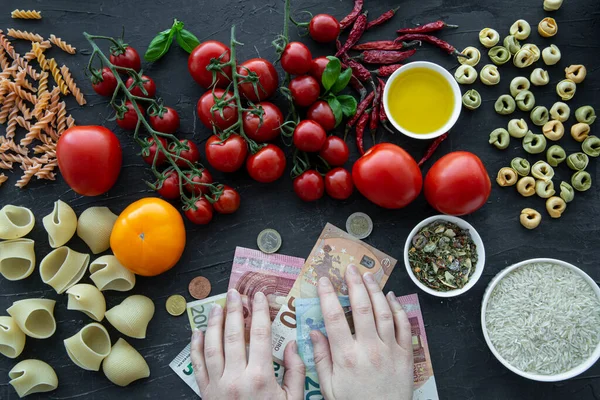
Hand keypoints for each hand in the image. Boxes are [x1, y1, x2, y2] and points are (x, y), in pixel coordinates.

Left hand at [190, 289, 304, 399]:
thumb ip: (296, 372)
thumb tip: (293, 345)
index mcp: (261, 377)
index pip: (261, 334)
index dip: (261, 312)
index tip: (260, 296)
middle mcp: (236, 377)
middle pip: (234, 335)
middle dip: (235, 310)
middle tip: (234, 292)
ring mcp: (217, 385)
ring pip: (212, 346)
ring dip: (213, 323)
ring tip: (216, 306)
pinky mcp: (206, 393)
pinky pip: (197, 365)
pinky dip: (195, 347)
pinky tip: (197, 333)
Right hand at [311, 265, 413, 399]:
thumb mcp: (329, 388)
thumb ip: (321, 358)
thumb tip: (313, 332)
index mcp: (347, 357)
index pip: (334, 317)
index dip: (327, 295)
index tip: (324, 280)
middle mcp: (369, 349)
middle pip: (362, 307)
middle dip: (354, 284)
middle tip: (350, 269)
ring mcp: (390, 350)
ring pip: (384, 312)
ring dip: (376, 290)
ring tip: (369, 276)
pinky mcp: (406, 355)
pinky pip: (404, 326)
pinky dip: (398, 308)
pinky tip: (391, 297)